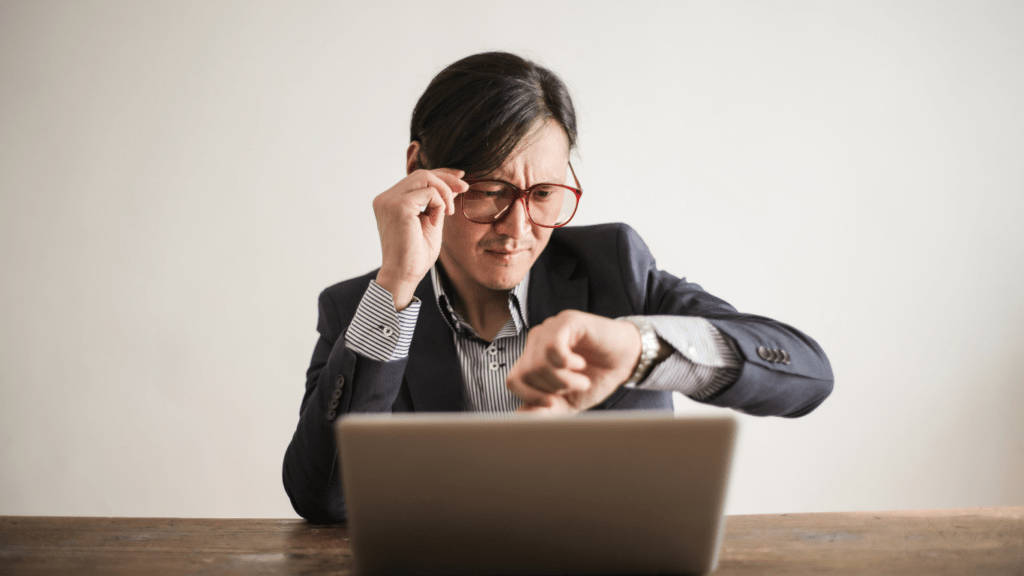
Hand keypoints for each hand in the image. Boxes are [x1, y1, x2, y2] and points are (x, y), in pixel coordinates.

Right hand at [372, 168, 467, 309]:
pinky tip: (437, 222)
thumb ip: (437, 203)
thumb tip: (453, 184)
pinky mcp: (398, 206)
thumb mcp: (431, 222)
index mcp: (390, 201)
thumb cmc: (416, 255)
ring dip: (444, 192)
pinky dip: (440, 204)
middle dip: (447, 179)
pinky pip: (429, 192)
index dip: (440, 174)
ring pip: (425, 177)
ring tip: (449, 212)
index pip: (416, 178)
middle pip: (421, 173)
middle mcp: (386, 198)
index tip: (460, 178)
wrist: (404, 275)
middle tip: (465, 189)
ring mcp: (389, 200)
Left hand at [506, 310, 642, 415]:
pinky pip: (552, 347)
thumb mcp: (568, 402)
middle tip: (574, 387)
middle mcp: (537, 340)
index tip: (553, 402)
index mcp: (532, 357)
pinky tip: (580, 364)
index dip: (531, 396)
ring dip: (564, 380)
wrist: (626, 360)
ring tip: (582, 379)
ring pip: (538, 363)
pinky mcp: (566, 321)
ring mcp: (550, 328)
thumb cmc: (596, 377)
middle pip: (526, 373)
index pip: (513, 380)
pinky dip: (567, 363)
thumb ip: (544, 410)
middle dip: (552, 389)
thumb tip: (520, 418)